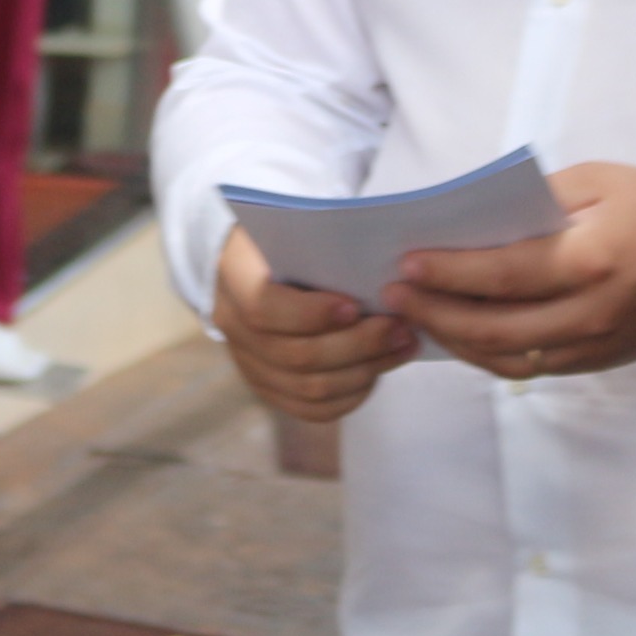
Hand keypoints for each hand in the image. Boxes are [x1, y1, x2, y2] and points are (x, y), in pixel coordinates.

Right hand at [213, 227, 416, 422]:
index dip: (311, 314)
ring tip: (402, 345)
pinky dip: (352, 394)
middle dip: (357, 345)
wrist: (256, 260)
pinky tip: (379, 370)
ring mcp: (249, 364)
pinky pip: (313, 409)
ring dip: (365, 370)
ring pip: (310, 388)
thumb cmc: (288, 237)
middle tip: (400, 327)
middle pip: (296, 356)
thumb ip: (324, 245)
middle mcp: (233, 329)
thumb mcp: (296, 226)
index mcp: (233, 279)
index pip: (264, 308)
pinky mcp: (270, 388)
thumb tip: (381, 274)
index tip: (354, 305)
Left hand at [388, 163, 635, 380]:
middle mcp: (591, 314)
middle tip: (394, 295)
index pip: (502, 274)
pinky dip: (488, 353)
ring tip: (417, 317)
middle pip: (493, 327)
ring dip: (455, 341)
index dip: (448, 272)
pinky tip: (460, 332)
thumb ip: (536, 201)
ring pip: (506, 358)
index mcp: (591, 261)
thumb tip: (474, 221)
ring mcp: (595, 346)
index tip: (405, 262)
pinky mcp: (597, 362)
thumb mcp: (599, 182)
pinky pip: (530, 365)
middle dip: (435, 313)